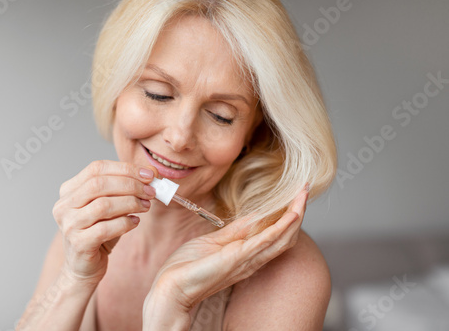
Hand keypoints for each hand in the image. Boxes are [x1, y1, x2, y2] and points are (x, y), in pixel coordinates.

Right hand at [52, 160, 155, 282]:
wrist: (84, 267)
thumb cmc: (99, 232)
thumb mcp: (111, 206)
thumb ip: (125, 188)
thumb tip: (151, 172)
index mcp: (69, 190)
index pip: (96, 168)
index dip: (125, 169)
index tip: (149, 175)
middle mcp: (64, 205)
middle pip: (99, 184)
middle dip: (130, 185)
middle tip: (151, 191)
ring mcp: (69, 225)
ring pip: (103, 205)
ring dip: (130, 203)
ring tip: (145, 206)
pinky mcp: (78, 244)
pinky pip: (106, 228)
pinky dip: (125, 223)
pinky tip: (135, 222)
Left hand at [146, 184, 308, 313]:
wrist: (172, 286)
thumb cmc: (189, 267)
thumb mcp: (215, 241)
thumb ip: (236, 231)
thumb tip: (254, 216)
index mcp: (247, 255)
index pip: (276, 233)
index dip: (288, 215)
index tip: (295, 195)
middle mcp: (253, 259)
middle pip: (286, 236)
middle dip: (298, 212)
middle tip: (305, 190)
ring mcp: (247, 260)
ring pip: (282, 238)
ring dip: (295, 215)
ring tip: (303, 195)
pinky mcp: (238, 258)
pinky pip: (266, 241)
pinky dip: (281, 227)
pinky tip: (291, 214)